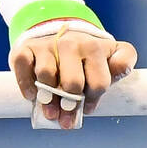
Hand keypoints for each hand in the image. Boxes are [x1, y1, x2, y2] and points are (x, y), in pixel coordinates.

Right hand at [8, 29, 138, 128]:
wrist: (58, 33)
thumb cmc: (86, 55)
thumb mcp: (110, 56)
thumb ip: (122, 63)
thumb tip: (121, 69)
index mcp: (96, 48)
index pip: (99, 83)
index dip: (93, 100)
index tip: (87, 106)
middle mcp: (73, 43)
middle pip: (73, 84)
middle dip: (70, 105)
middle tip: (67, 114)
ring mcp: (49, 44)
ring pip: (47, 76)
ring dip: (48, 100)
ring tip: (51, 110)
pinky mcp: (27, 48)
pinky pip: (24, 68)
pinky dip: (27, 86)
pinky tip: (33, 96)